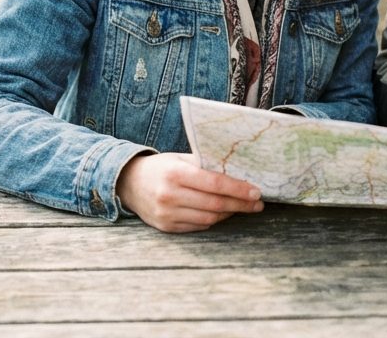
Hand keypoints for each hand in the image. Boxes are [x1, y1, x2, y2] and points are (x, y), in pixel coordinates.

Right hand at [115, 152, 263, 232]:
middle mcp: (170, 195)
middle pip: (214, 204)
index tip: (256, 192)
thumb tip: (238, 169)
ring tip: (245, 207)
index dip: (238, 189)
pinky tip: (224, 213)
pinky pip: (198, 226)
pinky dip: (214, 220)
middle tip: (258, 203)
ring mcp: (167, 214)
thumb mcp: (180, 158)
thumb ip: (205, 164)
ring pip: (208, 218)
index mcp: (175, 174)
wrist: (129, 183)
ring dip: (230, 214)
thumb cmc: (162, 167)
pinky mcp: (167, 228)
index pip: (214, 184)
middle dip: (240, 204)